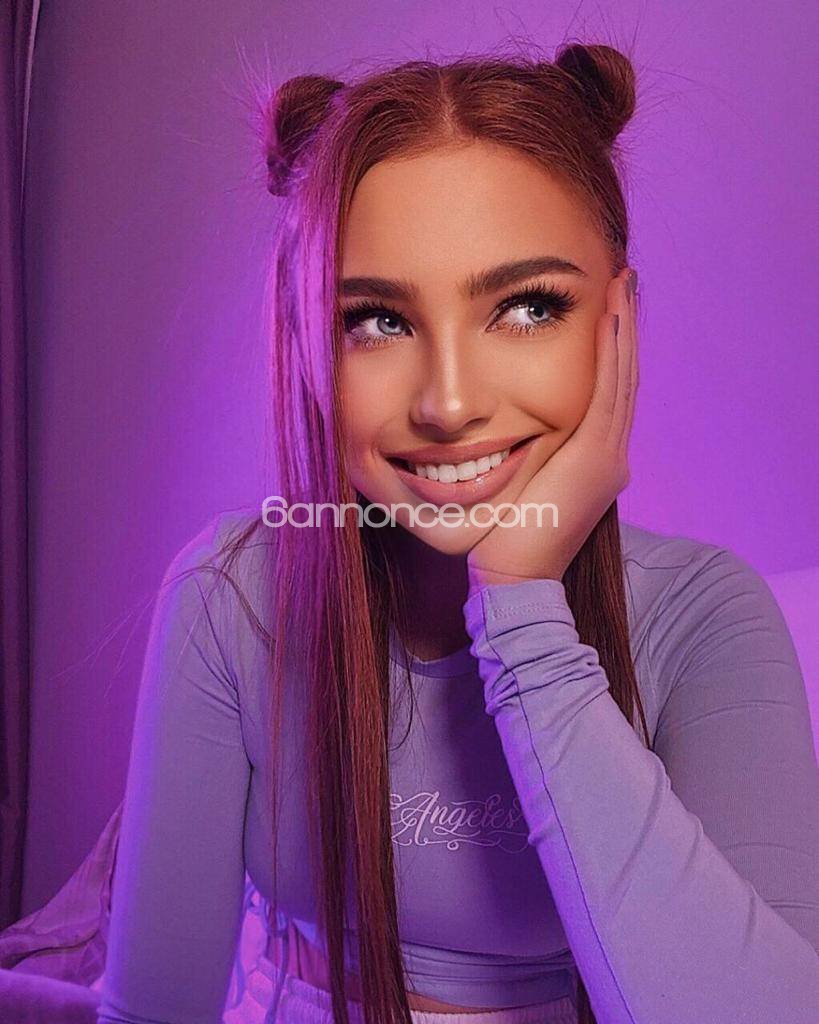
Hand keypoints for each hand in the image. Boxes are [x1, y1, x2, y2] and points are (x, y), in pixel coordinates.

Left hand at [466, 267, 638, 588]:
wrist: (513, 581)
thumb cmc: (502, 540)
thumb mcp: (515, 488)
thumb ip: (519, 458)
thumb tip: (487, 435)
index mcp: (593, 461)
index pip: (605, 392)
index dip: (609, 349)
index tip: (605, 308)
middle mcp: (610, 454)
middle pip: (621, 377)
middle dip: (623, 327)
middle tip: (625, 280)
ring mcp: (608, 455)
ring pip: (621, 377)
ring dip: (622, 327)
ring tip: (624, 283)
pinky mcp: (596, 456)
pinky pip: (606, 391)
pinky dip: (610, 352)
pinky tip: (609, 316)